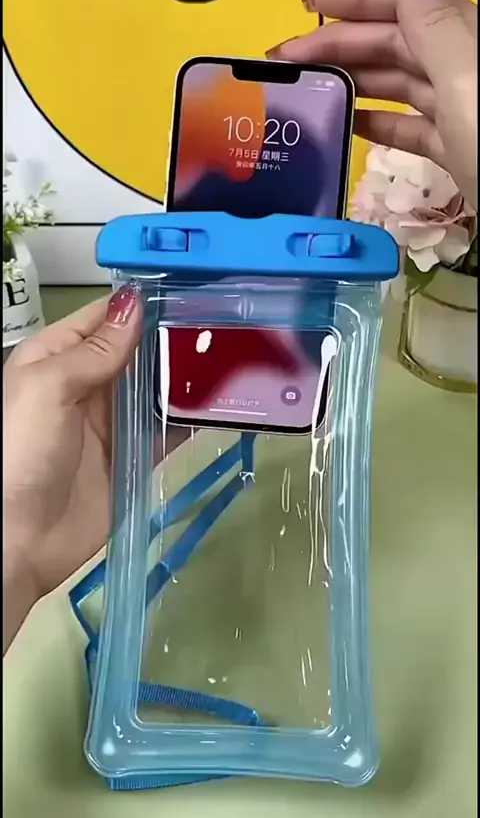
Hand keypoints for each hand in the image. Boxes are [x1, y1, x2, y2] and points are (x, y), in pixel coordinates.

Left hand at [2, 289, 188, 650]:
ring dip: (185, 378)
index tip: (188, 292)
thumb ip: (95, 351)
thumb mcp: (49, 388)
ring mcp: (110, 424)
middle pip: (135, 354)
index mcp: (56, 359)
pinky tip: (221, 406)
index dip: (140, 306)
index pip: (102, 320)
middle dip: (171, 340)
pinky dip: (190, 421)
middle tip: (224, 325)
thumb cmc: (22, 451)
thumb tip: (134, 305)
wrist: (19, 540)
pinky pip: (166, 433)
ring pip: (155, 390)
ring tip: (232, 359)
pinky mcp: (132, 459)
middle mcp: (85, 386)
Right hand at [267, 0, 476, 208]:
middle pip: (394, 43)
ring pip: (400, 83)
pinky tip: (349, 126)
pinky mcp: (458, 148)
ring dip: (353, 83)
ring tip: (308, 93)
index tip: (308, 11)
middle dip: (340, 46)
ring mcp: (460, 108)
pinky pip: (412, 127)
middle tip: (286, 62)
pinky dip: (379, 124)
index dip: (356, 1)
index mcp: (464, 37)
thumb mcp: (465, 80)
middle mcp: (461, 65)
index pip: (403, 2)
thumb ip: (434, 26)